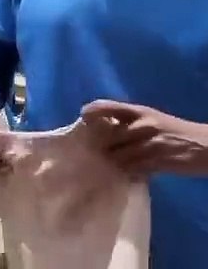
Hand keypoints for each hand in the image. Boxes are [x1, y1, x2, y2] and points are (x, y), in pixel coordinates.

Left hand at [82, 100, 207, 174]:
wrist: (207, 145)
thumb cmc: (177, 131)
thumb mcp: (153, 119)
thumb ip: (131, 123)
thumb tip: (105, 131)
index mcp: (140, 111)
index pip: (107, 106)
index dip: (92, 112)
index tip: (84, 120)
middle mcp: (142, 125)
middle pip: (108, 137)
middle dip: (101, 146)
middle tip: (97, 153)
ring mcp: (149, 144)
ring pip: (118, 156)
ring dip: (114, 163)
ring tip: (114, 166)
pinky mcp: (157, 162)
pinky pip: (133, 169)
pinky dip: (129, 172)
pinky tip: (131, 173)